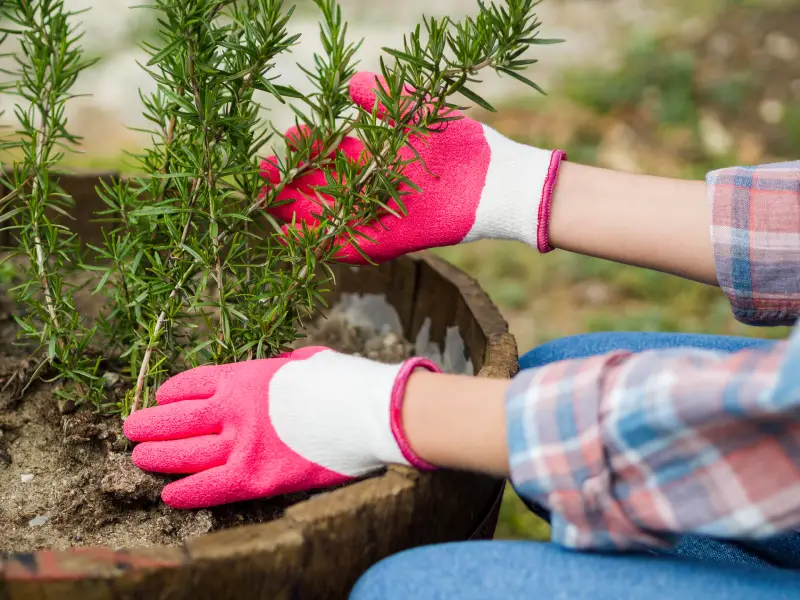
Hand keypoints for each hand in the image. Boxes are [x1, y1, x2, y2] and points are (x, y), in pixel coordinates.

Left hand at [123, 347, 438, 508]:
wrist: (371, 412)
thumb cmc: (345, 382)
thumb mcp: (307, 361)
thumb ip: (282, 368)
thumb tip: (283, 370)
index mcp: (246, 376)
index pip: (192, 384)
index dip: (171, 393)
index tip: (161, 398)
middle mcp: (234, 410)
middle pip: (177, 420)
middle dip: (150, 424)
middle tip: (132, 429)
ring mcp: (243, 444)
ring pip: (184, 454)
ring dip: (158, 456)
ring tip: (141, 458)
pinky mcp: (257, 477)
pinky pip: (209, 488)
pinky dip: (186, 491)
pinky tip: (170, 493)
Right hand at [260, 71, 565, 263]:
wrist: (497, 181)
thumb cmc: (464, 146)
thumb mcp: (419, 115)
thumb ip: (386, 101)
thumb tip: (351, 84)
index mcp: (376, 159)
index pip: (331, 155)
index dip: (307, 148)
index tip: (288, 135)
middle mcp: (372, 190)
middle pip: (320, 189)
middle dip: (290, 182)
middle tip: (260, 173)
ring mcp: (379, 217)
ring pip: (328, 218)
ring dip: (298, 214)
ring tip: (269, 204)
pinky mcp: (391, 240)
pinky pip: (351, 246)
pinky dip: (325, 244)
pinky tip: (299, 238)